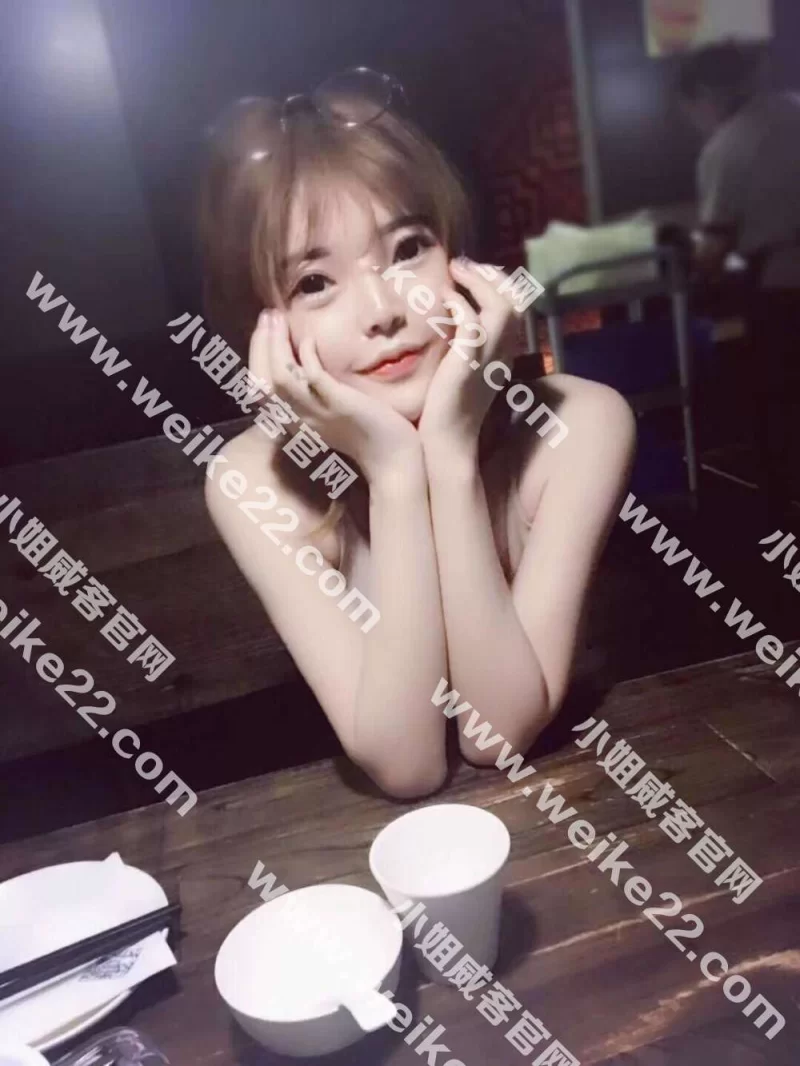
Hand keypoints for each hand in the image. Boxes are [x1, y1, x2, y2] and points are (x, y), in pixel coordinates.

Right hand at [248, 310, 422, 482]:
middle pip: (262, 380)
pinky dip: (306, 356)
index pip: (261, 387)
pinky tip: (309, 339)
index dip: (258, 356)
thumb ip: (318, 394)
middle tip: (267, 316)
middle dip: (261, 344)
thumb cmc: (368, 436)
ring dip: (276, 345)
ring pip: (280, 377)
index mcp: (295, 422)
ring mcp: (317, 412)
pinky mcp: (338, 404)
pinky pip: (312, 377)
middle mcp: (298, 420)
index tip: (265, 330)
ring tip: (278, 319)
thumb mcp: (333, 414)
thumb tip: (309, 364)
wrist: (393, 461)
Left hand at [417, 258, 518, 456]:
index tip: (472, 274)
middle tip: (463, 266)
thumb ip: (466, 347)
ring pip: (501, 305)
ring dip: (479, 282)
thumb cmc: (448, 410)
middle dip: (491, 275)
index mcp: (504, 354)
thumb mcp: (463, 372)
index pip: (516, 308)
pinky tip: (445, 300)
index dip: (498, 284)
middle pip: (515, 300)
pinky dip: (460, 305)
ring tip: (456, 271)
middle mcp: (503, 352)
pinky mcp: (468, 362)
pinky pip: (472, 322)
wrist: (447, 441)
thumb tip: (451, 323)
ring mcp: (488, 357)